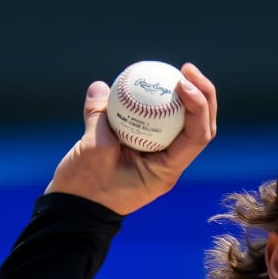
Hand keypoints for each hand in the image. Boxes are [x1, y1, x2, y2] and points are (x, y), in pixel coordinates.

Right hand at [46, 63, 218, 215]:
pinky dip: (156, 103)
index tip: (183, 82)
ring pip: (182, 124)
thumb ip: (98, 117)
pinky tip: (148, 82)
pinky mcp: (143, 149)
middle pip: (199, 128)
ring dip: (184, 97)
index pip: (197, 137)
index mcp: (166, 170)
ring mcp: (157, 157)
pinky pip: (157, 122)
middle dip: (202, 95)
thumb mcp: (91, 150)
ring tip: (176, 71)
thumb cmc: (85, 188)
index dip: (198, 106)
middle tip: (187, 69)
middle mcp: (168, 164)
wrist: (75, 209)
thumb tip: (101, 87)